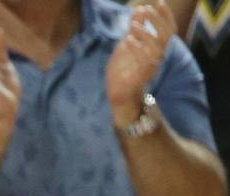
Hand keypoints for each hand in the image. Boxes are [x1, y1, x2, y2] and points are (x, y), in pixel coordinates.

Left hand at [106, 0, 174, 125]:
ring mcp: (151, 67)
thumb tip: (139, 9)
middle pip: (167, 35)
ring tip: (133, 26)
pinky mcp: (142, 77)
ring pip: (157, 48)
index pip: (169, 28)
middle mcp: (158, 57)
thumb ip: (134, 29)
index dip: (166, 15)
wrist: (118, 94)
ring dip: (146, 34)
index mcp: (157, 48)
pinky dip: (136, 49)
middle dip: (158, 21)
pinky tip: (128, 40)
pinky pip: (143, 61)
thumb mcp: (127, 45)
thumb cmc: (124, 69)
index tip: (158, 2)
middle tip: (147, 11)